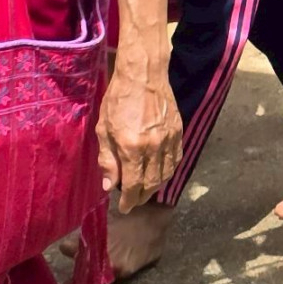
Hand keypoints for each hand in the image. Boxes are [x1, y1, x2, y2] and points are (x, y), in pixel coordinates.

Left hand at [96, 50, 181, 211]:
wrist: (143, 75)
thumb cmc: (118, 100)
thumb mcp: (103, 130)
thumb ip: (107, 160)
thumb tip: (110, 186)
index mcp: (132, 147)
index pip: (133, 185)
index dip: (128, 201)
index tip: (124, 208)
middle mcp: (154, 146)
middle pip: (152, 183)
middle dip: (142, 197)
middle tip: (133, 201)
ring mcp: (170, 139)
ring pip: (167, 173)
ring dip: (156, 186)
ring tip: (145, 190)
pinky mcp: (179, 131)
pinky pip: (176, 159)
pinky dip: (169, 170)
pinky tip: (160, 172)